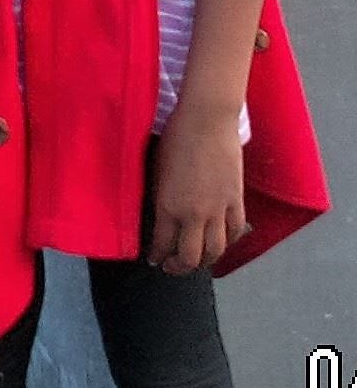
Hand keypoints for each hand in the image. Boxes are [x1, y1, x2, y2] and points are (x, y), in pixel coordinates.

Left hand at [148, 104, 246, 273]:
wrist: (207, 119)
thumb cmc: (175, 136)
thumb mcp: (157, 169)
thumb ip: (160, 195)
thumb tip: (160, 213)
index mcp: (168, 205)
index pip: (162, 244)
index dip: (156, 256)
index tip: (152, 259)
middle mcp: (194, 214)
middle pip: (190, 257)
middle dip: (178, 268)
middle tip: (171, 268)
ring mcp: (218, 209)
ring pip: (215, 250)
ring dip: (204, 261)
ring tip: (196, 261)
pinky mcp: (236, 200)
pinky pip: (234, 231)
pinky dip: (227, 242)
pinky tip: (220, 242)